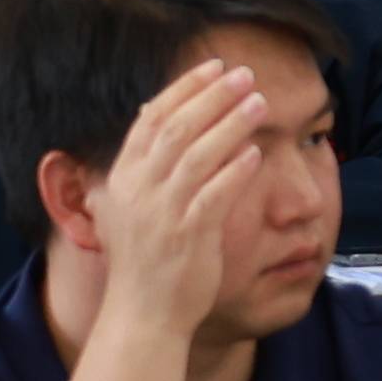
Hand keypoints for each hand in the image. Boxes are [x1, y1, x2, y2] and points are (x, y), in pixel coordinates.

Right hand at [90, 62, 268, 331]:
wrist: (142, 314)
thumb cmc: (141, 259)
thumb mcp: (124, 204)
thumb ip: (137, 162)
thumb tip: (147, 111)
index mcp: (122, 177)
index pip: (152, 117)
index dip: (184, 87)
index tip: (214, 66)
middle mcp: (138, 190)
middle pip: (178, 128)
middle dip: (214, 95)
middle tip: (246, 74)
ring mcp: (162, 213)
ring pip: (199, 154)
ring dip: (232, 123)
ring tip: (259, 103)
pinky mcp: (188, 236)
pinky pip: (215, 194)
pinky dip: (236, 170)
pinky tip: (256, 153)